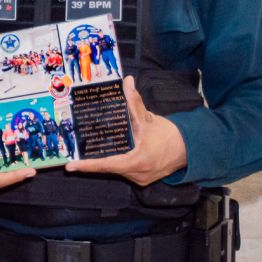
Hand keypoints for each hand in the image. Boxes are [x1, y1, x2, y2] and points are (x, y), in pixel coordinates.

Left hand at [66, 76, 186, 184]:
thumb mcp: (148, 119)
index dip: (87, 166)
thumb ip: (134, 102)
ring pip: (116, 169)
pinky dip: (115, 162)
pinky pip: (124, 170)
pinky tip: (106, 154)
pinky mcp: (143, 179)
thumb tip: (127, 82)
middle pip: (109, 168)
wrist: (190, 149)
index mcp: (138, 161)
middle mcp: (138, 174)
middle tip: (74, 155)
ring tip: (87, 153)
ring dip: (105, 160)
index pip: (107, 165)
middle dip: (92, 161)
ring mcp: (140, 179)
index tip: (70, 166)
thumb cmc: (169, 135)